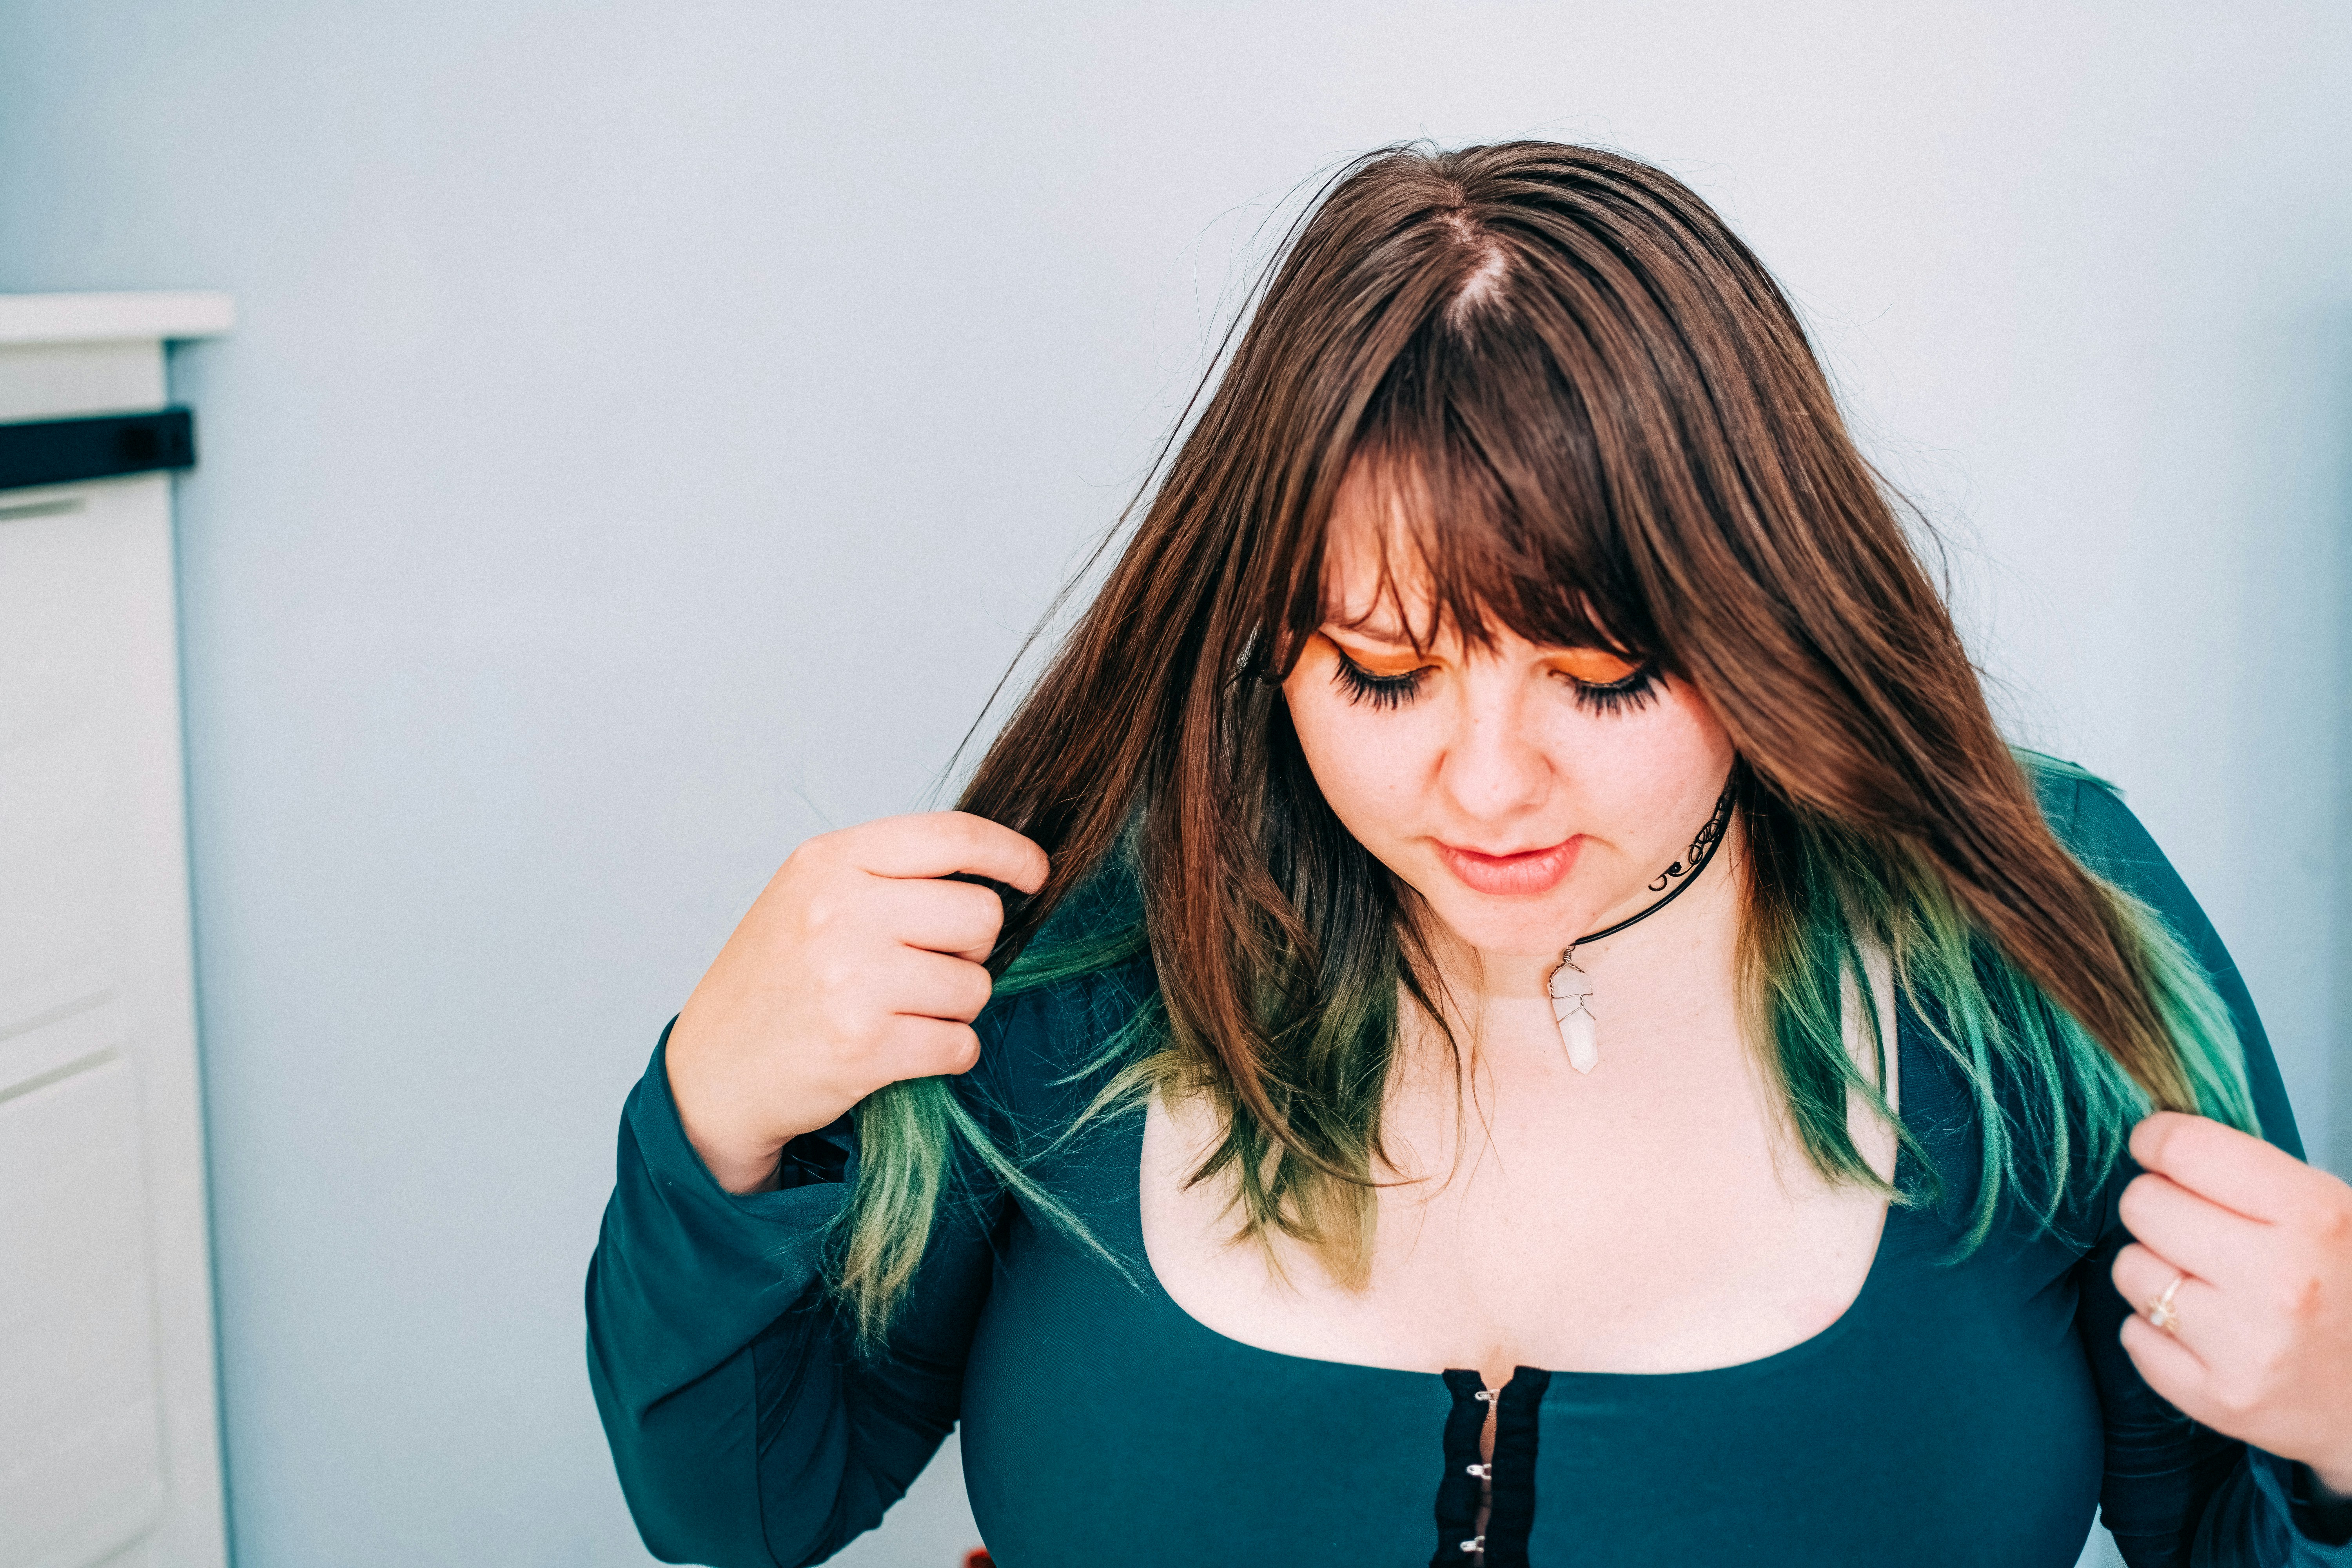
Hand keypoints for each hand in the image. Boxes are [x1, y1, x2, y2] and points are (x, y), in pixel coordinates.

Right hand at [664, 812, 1047, 1192]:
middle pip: (979, 914)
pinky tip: (906, 1048)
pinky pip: (960, 1043)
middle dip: (973, 947)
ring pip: (975, 986)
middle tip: (932, 965)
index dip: (1009, 853)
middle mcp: (840, 912)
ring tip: (904, 1011)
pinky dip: (948, 1052)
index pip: (950, 835)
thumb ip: (886, 875)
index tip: (1034, 874)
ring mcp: (853, 980)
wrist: (712, 1072)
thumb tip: (989, 875)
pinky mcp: (866, 1048)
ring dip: (956, 1006)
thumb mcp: (808, 896)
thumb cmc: (773, 979)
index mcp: (829, 862)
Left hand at [2113, 1111, 2351, 1495]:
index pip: (2184, 1148)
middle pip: (2142, 1205)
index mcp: (2313, 1217)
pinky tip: (2203, 1335)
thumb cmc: (2346, 1286)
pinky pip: (2133, 1336)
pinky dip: (2155, 1332)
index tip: (2156, 1149)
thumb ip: (2247, 1174)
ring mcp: (2246, 1346)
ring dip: (2154, 1273)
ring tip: (2206, 1288)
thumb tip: (2157, 1144)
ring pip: (2129, 1269)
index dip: (2157, 1141)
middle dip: (2158, 1209)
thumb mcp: (2327, 1214)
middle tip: (2193, 1230)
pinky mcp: (2218, 1399)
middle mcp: (2278, 1280)